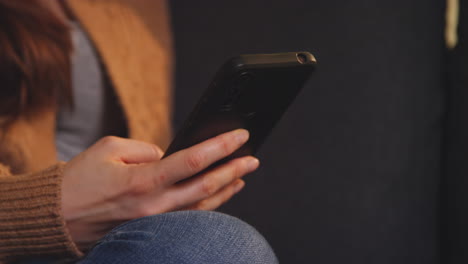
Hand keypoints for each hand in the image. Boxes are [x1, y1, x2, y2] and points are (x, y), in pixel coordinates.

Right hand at [61, 129, 257, 249]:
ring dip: (225, 190)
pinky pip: (186, 217)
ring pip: (200, 207)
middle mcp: (153, 206)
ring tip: (242, 175)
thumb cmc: (78, 180)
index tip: (240, 135)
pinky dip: (207, 205)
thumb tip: (167, 156)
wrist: (55, 217)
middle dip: (234, 170)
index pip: (193, 161)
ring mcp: (153, 222)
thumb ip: (145, 149)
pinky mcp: (150, 229)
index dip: (220, 147)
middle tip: (253, 158)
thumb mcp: (109, 148)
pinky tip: (217, 195)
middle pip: (205, 188)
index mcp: (143, 181)